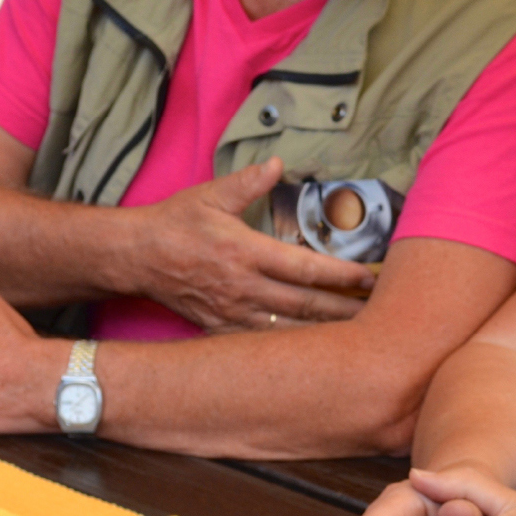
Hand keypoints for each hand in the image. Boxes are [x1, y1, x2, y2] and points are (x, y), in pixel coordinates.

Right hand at [128, 159, 375, 331]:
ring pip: (289, 330)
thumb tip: (279, 163)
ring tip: (359, 334)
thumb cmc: (175, 222)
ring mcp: (232, 313)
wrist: (135, 257)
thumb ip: (248, 181)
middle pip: (306, 305)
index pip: (306, 268)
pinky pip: (263, 344)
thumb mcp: (210, 195)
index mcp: (245, 251)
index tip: (371, 277)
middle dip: (346, 309)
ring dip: (325, 333)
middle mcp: (243, 287)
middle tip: (380, 311)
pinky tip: (315, 351)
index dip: (342, 275)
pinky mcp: (221, 328)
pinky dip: (291, 348)